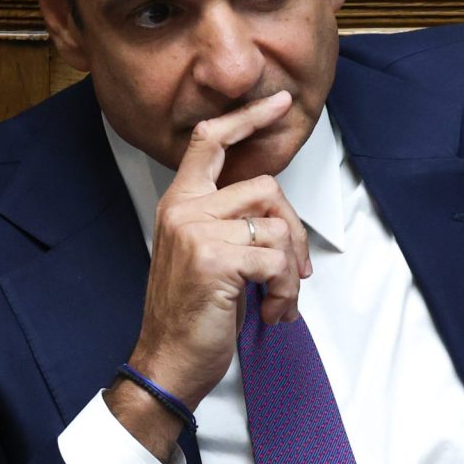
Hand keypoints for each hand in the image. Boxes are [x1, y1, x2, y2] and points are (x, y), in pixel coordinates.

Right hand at [104, 90, 311, 460]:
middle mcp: (184, 210)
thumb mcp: (205, 252)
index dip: (247, 117)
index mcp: (181, 202)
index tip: (278, 102)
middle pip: (265, 187)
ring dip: (290, 272)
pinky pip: (278, 261)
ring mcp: (197, 232)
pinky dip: (285, 291)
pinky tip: (270, 311)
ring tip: (277, 298)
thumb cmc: (191, 311)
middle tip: (295, 268)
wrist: (168, 361)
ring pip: (277, 227)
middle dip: (294, 229)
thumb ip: (230, 219)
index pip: (209, 141)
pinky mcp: (215, 259)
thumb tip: (277, 211)